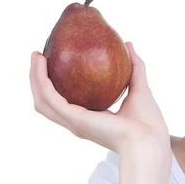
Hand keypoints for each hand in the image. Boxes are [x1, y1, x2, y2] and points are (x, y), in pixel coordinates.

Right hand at [30, 42, 169, 154]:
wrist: (150, 138)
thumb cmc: (148, 122)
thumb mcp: (140, 87)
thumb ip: (135, 67)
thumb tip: (129, 44)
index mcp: (90, 118)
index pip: (65, 102)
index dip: (56, 84)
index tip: (54, 61)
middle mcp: (78, 122)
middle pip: (47, 102)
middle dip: (38, 80)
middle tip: (38, 56)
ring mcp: (74, 122)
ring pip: (42, 100)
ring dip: (34, 78)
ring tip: (35, 56)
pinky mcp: (74, 119)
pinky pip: (50, 98)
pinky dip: (41, 80)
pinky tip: (41, 63)